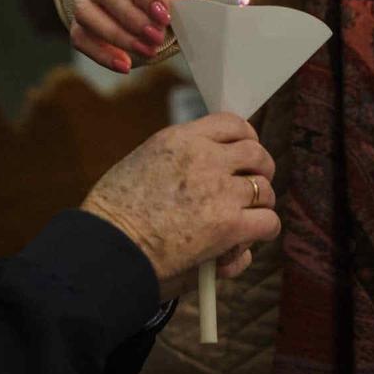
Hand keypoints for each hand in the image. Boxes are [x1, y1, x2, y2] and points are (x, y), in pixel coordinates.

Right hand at [70, 0, 195, 72]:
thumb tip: (175, 1)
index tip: (165, 15)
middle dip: (132, 18)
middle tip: (157, 36)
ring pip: (86, 13)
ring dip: (117, 37)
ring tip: (147, 50)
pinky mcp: (80, 14)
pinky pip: (80, 35)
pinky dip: (100, 53)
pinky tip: (124, 64)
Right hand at [80, 112, 280, 297]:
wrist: (106, 251)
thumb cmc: (113, 217)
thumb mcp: (141, 165)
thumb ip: (178, 161)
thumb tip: (211, 173)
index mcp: (180, 138)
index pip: (232, 123)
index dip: (246, 138)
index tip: (246, 153)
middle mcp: (205, 157)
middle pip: (256, 153)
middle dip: (260, 170)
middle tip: (254, 187)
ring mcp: (220, 190)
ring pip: (265, 189)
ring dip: (259, 205)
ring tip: (245, 220)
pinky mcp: (230, 225)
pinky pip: (268, 222)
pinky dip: (260, 233)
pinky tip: (243, 243)